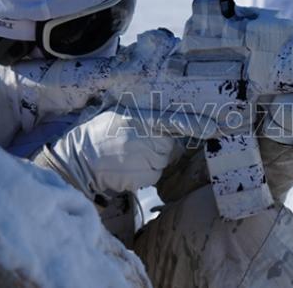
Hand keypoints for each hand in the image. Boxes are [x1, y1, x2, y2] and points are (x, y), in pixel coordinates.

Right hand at [42, 107, 183, 196]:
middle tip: (134, 144)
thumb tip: (167, 123)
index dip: (195, 124)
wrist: (79, 159)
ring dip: (150, 160)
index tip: (214, 127)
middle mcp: (148, 137)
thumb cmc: (98, 134)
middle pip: (170, 144)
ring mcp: (147, 158)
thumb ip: (145, 118)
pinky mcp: (144, 176)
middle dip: (158, 145)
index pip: (175, 119)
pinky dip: (144, 173)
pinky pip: (154, 174)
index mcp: (141, 118)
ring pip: (162, 160)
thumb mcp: (120, 115)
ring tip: (126, 155)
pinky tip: (126, 168)